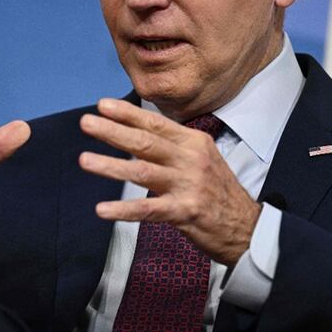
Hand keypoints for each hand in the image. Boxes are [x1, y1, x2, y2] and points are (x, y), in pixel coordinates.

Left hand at [78, 98, 261, 265]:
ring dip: (110, 166)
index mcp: (193, 142)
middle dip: (112, 131)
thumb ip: (173, 146)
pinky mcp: (184, 212)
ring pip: (142, 172)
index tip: (102, 105)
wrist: (247, 226)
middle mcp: (191, 159)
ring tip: (84, 159)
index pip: (155, 123)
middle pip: (145, 142)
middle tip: (86, 122)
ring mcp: (188, 185)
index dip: (127, 114)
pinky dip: (123, 209)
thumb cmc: (217, 191)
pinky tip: (102, 209)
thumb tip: (138, 132)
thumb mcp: (202, 158)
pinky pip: (148, 210)